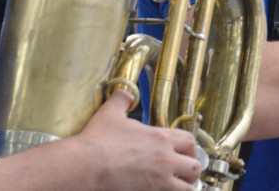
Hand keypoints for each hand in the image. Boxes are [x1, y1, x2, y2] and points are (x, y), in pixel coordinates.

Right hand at [76, 90, 200, 189]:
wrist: (84, 167)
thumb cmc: (96, 143)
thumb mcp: (110, 113)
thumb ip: (121, 100)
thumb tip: (127, 95)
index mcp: (160, 138)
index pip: (189, 141)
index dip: (189, 148)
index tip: (185, 153)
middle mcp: (165, 160)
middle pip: (194, 167)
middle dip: (191, 171)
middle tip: (184, 174)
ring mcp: (159, 181)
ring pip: (188, 188)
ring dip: (185, 187)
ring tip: (178, 187)